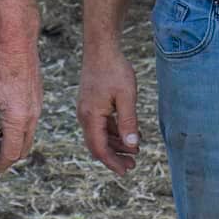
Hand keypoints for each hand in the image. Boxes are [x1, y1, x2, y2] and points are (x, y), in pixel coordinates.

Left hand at [0, 20, 41, 174]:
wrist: (16, 38)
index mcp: (18, 118)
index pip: (11, 154)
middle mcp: (32, 115)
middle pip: (22, 149)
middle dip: (4, 158)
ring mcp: (37, 106)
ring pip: (27, 137)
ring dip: (11, 145)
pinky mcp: (37, 97)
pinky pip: (30, 123)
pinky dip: (17, 132)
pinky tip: (2, 127)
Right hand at [77, 44, 141, 174]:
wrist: (101, 48)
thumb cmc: (114, 70)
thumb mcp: (126, 97)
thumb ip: (128, 122)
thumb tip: (132, 146)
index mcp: (91, 116)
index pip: (99, 148)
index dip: (112, 162)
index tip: (126, 171)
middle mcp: (85, 115)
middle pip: (97, 144)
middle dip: (114, 156)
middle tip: (132, 165)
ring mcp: (87, 109)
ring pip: (99, 135)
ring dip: (115, 144)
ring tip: (133, 151)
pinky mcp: (91, 103)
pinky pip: (101, 124)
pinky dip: (113, 132)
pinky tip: (128, 134)